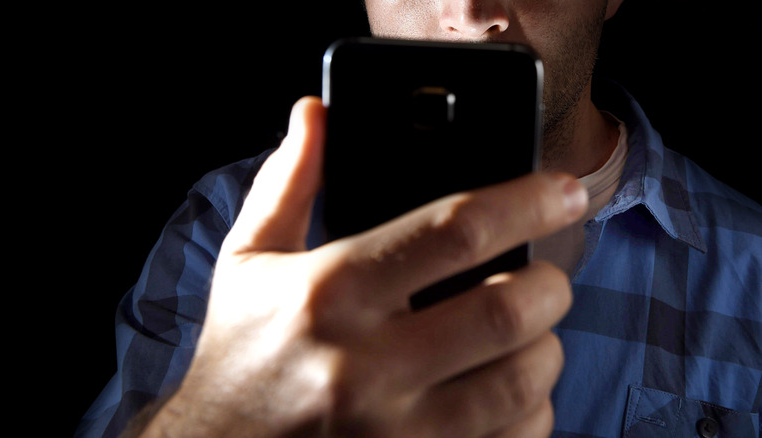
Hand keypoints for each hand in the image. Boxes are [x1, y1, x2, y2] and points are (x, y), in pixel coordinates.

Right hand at [140, 96, 587, 436]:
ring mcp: (396, 430)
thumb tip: (314, 112)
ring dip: (545, 348)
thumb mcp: (248, 259)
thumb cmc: (238, 354)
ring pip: (522, 380)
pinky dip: (531, 410)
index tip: (563, 191)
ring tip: (525, 333)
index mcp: (330, 292)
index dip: (527, 200)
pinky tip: (506, 390)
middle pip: (509, 308)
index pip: (455, 229)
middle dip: (550, 283)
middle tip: (544, 275)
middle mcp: (366, 365)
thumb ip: (288, 182)